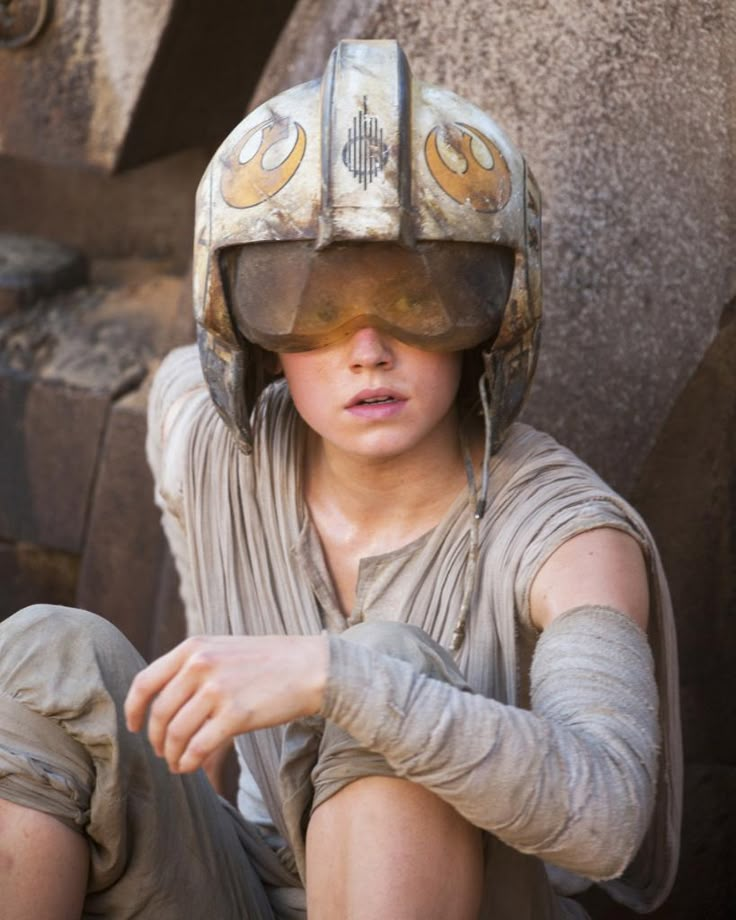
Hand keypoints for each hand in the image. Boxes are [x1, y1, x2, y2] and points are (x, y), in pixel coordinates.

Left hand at [124, 633, 328, 773]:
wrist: (311, 667)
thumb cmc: (268, 662)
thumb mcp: (224, 649)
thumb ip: (193, 666)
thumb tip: (161, 700)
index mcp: (193, 648)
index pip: (145, 682)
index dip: (133, 710)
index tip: (134, 727)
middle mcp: (201, 665)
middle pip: (160, 713)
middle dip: (157, 739)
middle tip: (163, 752)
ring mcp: (218, 689)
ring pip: (177, 733)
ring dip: (172, 755)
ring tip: (177, 763)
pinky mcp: (236, 714)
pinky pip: (198, 746)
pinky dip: (189, 762)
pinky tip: (190, 766)